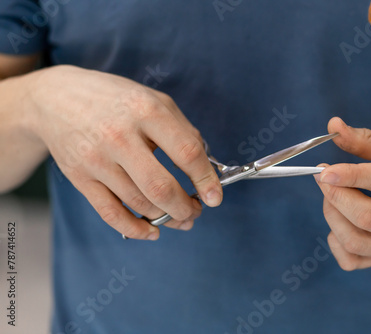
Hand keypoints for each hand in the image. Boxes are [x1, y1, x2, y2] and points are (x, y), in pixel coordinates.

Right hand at [27, 65, 222, 239]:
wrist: (55, 98)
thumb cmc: (114, 99)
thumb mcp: (154, 100)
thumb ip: (183, 130)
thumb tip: (206, 166)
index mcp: (146, 111)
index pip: (187, 153)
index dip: (206, 180)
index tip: (215, 197)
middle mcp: (120, 136)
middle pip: (161, 187)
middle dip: (185, 208)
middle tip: (196, 211)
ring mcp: (96, 159)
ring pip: (138, 203)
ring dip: (166, 218)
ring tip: (181, 219)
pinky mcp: (79, 177)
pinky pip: (110, 213)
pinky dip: (134, 229)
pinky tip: (152, 231)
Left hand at [315, 117, 370, 269]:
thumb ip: (366, 139)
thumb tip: (332, 126)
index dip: (349, 176)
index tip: (323, 170)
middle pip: (366, 218)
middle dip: (335, 195)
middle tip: (322, 176)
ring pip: (354, 241)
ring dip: (332, 214)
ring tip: (332, 194)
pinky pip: (350, 260)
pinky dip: (334, 240)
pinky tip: (340, 219)